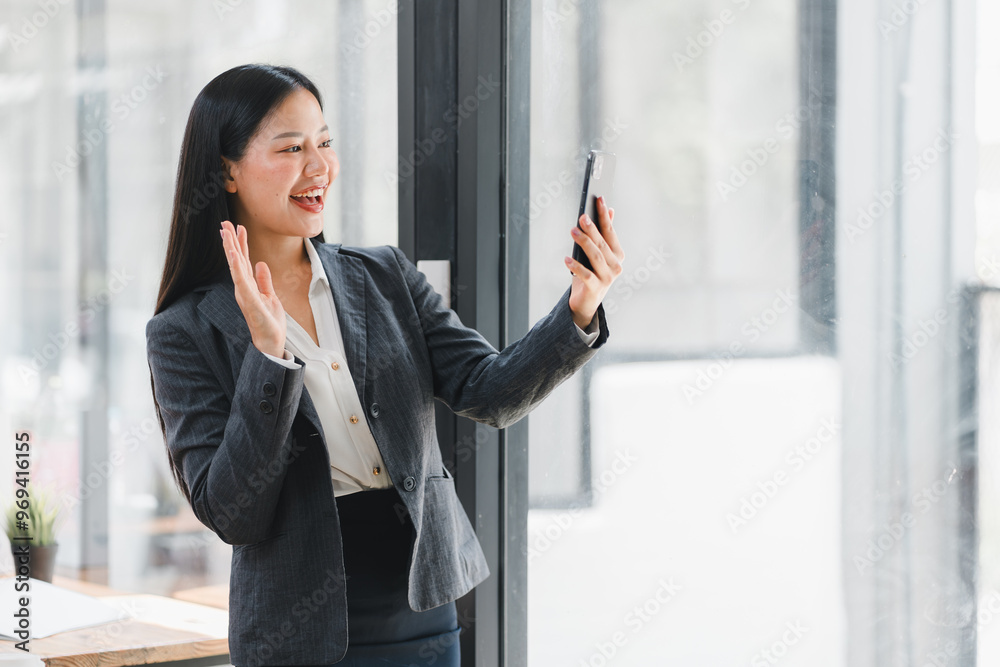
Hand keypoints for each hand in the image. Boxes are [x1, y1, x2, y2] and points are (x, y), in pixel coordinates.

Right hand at [220, 220, 286, 357]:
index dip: (240, 244)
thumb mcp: (270, 295)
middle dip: (231, 241)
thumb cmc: (269, 321)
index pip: (243, 260)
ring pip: (236, 267)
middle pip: (236, 260)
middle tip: (225, 222)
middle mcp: (243, 287)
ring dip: (231, 249)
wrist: (271, 341)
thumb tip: (261, 264)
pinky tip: (233, 254)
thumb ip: (264, 280)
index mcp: (248, 285)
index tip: (237, 227)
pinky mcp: (249, 301)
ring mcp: (244, 293)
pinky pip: (241, 281)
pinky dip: (237, 267)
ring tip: (226, 232)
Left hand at [564, 196, 624, 328]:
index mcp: (618, 255)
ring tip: (573, 231)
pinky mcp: (596, 288)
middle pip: (602, 243)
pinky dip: (576, 267)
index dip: (604, 216)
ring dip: (584, 243)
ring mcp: (608, 278)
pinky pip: (586, 275)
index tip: (599, 200)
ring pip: (595, 257)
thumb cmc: (591, 274)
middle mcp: (616, 266)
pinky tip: (566, 259)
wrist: (586, 302)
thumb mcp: (598, 253)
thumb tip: (610, 210)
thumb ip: (605, 234)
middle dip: (592, 228)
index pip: (610, 232)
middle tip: (582, 216)